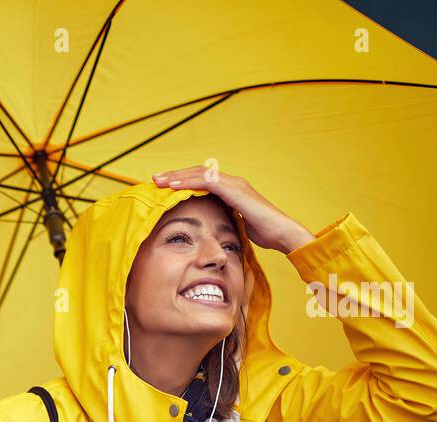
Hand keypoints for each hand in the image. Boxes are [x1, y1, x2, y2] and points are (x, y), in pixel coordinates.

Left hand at [150, 166, 314, 254]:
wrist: (281, 233)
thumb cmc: (262, 233)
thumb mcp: (236, 223)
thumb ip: (223, 218)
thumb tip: (209, 225)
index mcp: (230, 188)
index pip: (201, 179)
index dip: (182, 180)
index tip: (163, 186)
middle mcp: (231, 182)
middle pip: (197, 172)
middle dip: (175, 175)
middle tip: (154, 179)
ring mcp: (234, 184)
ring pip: (199, 174)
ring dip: (177, 176)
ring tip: (159, 180)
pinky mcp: (235, 190)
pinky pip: (207, 182)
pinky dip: (188, 182)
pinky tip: (173, 186)